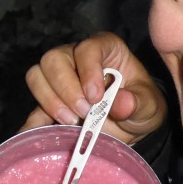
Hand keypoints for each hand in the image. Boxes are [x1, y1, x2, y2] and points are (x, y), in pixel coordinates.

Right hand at [20, 32, 167, 144]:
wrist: (131, 125)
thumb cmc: (141, 104)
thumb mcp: (149, 105)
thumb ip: (138, 102)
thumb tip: (121, 103)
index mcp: (104, 48)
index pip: (87, 48)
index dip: (88, 70)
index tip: (96, 97)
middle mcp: (76, 57)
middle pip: (53, 59)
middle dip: (65, 88)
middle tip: (83, 112)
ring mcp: (59, 79)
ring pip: (37, 76)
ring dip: (49, 101)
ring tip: (70, 121)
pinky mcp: (49, 103)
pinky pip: (33, 108)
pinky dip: (35, 123)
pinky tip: (41, 135)